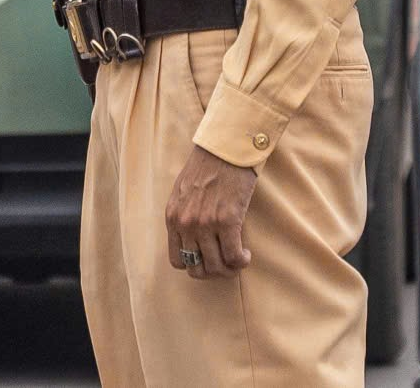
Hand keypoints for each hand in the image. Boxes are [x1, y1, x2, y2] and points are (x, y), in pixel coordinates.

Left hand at [164, 144, 256, 278]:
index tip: (208, 260)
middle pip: (197, 268)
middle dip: (213, 273)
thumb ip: (184, 215)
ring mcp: (206, 224)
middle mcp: (186, 224)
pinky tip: (246, 255)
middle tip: (225, 266)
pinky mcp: (227, 220)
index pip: (177, 260)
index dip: (195, 266)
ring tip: (238, 261)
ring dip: (229, 270)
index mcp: (173, 218)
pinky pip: (233, 256)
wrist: (226, 147)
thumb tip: (195, 238)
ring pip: (216, 266)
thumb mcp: (183, 192)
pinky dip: (240, 261)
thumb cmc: (208, 165)